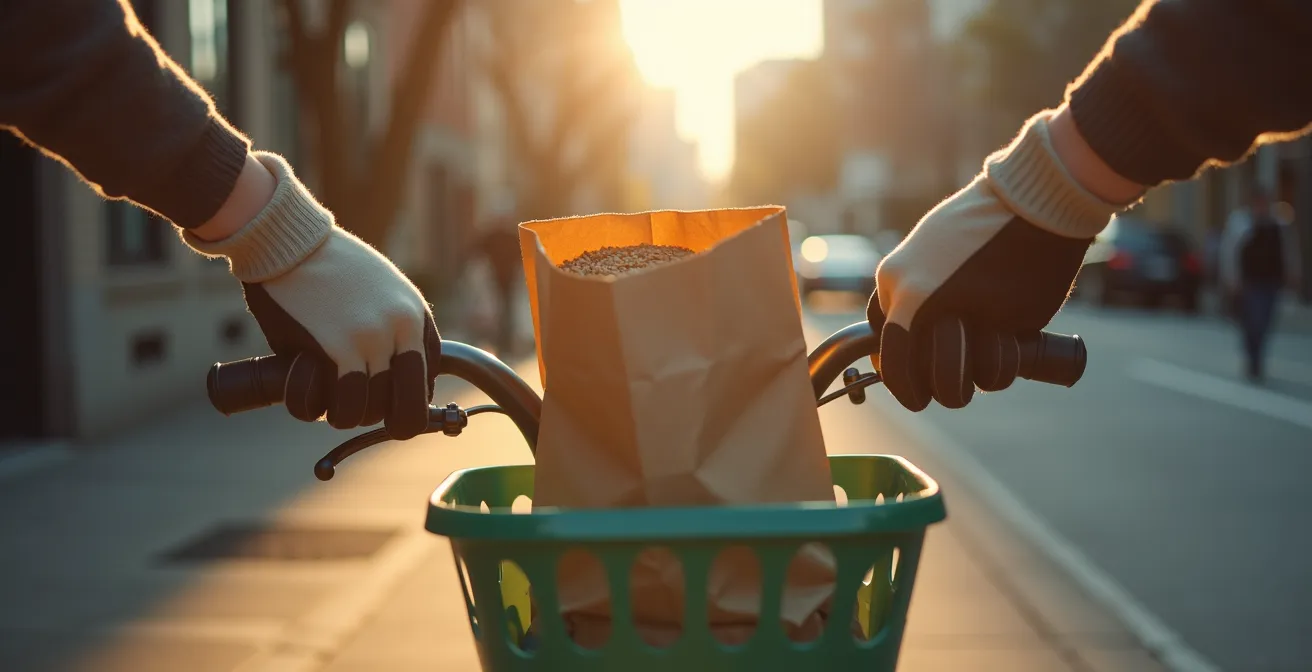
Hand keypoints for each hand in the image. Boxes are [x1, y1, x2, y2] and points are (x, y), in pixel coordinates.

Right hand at [184, 152, 441, 438]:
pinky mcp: (339, 346)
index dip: (403, 397)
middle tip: (354, 410)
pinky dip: (317, 406)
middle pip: (409, 407)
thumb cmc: (324, 263)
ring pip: (370, 412)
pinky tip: (303, 384)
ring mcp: (373, 338)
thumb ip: (390, 322)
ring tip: (324, 397)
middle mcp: (403, 328)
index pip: (428, 378)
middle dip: (385, 420)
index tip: (380, 398)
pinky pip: (341, 404)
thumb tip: (390, 366)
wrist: (287, 236)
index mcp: (414, 314)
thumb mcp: (379, 284)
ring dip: (343, 414)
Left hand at [868, 109, 1125, 410]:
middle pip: (902, 374)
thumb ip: (918, 285)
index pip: (881, 344)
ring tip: (976, 380)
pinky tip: (1009, 351)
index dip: (896, 371)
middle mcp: (912, 298)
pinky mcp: (997, 321)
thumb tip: (917, 331)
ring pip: (947, 382)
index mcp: (894, 278)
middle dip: (919, 393)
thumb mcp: (931, 245)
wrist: (1034, 198)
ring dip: (961, 390)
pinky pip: (992, 369)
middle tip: (945, 389)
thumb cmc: (987, 219)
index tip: (913, 379)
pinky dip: (1002, 369)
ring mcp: (953, 313)